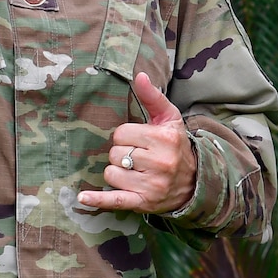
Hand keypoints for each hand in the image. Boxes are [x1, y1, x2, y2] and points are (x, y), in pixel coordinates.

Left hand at [80, 73, 197, 212]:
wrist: (194, 182)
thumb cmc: (176, 146)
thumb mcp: (170, 119)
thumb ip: (153, 97)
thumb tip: (139, 75)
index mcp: (165, 139)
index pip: (122, 133)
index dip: (126, 136)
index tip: (139, 141)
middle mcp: (160, 162)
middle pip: (115, 153)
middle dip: (121, 154)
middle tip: (138, 157)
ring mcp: (151, 185)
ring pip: (111, 174)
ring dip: (117, 173)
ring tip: (134, 172)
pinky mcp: (143, 202)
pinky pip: (114, 200)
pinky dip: (98, 200)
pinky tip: (84, 197)